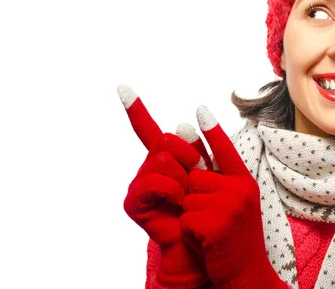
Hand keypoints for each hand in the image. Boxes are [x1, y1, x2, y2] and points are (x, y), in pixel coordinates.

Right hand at [118, 85, 211, 288]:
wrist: (204, 246)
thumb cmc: (210, 211)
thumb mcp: (211, 175)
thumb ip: (199, 150)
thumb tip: (183, 121)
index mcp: (166, 159)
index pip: (148, 130)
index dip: (136, 110)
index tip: (123, 87)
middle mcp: (149, 168)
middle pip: (164, 140)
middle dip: (187, 155)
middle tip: (197, 176)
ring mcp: (140, 184)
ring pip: (161, 159)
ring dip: (182, 177)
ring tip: (188, 196)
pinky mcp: (133, 202)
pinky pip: (153, 181)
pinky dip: (171, 190)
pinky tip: (178, 202)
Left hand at [179, 106, 286, 288]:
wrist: (246, 274)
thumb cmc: (236, 237)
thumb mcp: (236, 203)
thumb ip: (219, 179)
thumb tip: (194, 156)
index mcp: (244, 182)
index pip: (226, 150)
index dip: (211, 130)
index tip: (200, 110)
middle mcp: (240, 190)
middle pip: (194, 175)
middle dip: (192, 195)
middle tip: (210, 216)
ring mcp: (229, 207)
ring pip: (187, 196)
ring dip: (190, 214)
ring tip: (209, 230)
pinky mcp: (214, 225)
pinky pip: (185, 217)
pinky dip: (188, 231)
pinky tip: (205, 241)